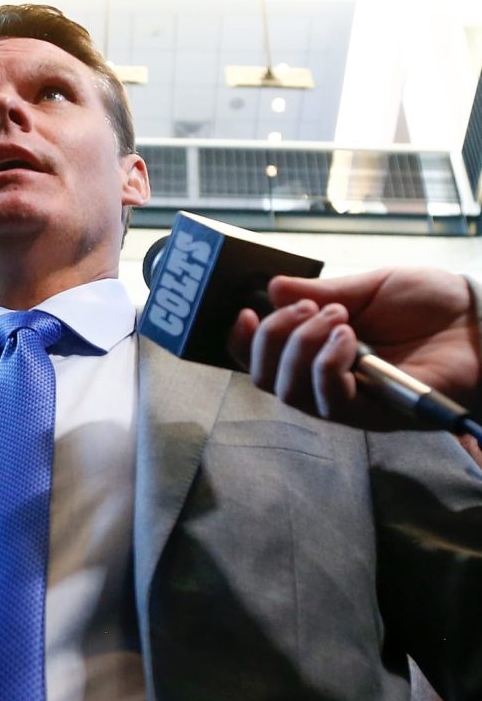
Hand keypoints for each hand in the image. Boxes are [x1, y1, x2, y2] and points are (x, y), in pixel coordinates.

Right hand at [228, 267, 479, 430]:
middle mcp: (326, 379)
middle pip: (267, 379)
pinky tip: (349, 336)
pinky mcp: (375, 414)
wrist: (480, 320)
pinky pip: (332, 402)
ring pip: (292, 392)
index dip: (242, 341)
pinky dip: (328, 365)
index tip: (244, 311)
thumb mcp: (369, 286)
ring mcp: (350, 400)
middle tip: (306, 308)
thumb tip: (272, 287)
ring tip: (337, 319)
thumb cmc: (429, 304)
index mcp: (318, 349)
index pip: (264, 358)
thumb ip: (322, 292)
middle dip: (272, 338)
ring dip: (301, 349)